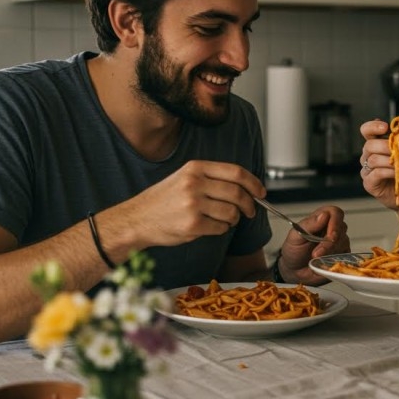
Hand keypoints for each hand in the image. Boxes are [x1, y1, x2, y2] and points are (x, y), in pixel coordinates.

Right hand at [106, 160, 262, 249]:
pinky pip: (220, 228)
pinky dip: (220, 230)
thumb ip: (211, 178)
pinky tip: (209, 227)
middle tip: (250, 211)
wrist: (137, 219)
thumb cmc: (162, 200)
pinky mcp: (192, 225)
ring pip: (231, 212)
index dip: (253, 182)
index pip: (235, 172)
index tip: (261, 191)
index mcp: (195, 168)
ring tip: (223, 220)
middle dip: (249, 205)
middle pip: (237, 193)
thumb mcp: (184, 177)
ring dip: (233, 219)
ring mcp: (193, 204)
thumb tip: (245, 186)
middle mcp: (194, 184)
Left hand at [278, 206, 349, 283]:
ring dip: (330, 253)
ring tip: (315, 259)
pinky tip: (324, 263)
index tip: (330, 236)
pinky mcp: (341, 255)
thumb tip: (324, 215)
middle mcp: (332, 228)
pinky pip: (345, 256)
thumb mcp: (295, 236)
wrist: (294, 269)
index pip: (335, 212)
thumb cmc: (293, 250)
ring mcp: (338, 242)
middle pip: (341, 229)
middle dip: (329, 243)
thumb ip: (309, 224)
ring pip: (344, 244)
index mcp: (320, 218)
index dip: (335, 223)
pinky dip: (335, 261)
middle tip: (316, 254)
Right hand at [358, 118, 398, 211]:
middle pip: (369, 145)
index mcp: (377, 145)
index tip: (385, 127)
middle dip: (385, 146)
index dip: (372, 127)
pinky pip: (375, 173)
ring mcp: (367, 170)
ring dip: (389, 161)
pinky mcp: (369, 183)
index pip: (367, 131)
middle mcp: (369, 156)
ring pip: (372, 159)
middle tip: (398, 150)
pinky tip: (396, 173)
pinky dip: (387, 172)